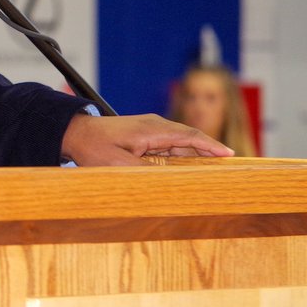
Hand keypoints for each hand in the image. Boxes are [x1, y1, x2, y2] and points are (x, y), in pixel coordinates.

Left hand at [60, 113, 234, 166]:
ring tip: (216, 169)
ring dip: (197, 154)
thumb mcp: (119, 165)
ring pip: (180, 142)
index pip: (189, 136)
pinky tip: (190, 166)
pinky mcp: (144, 135)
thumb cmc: (94, 147)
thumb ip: (146, 172)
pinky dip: (182, 154)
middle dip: (210, 150)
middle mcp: (155, 126)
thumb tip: (170, 181)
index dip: (211, 146)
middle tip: (230, 166)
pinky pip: (170, 144)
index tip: (229, 155)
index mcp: (152, 129)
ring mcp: (150, 129)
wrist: (75, 132)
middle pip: (189, 139)